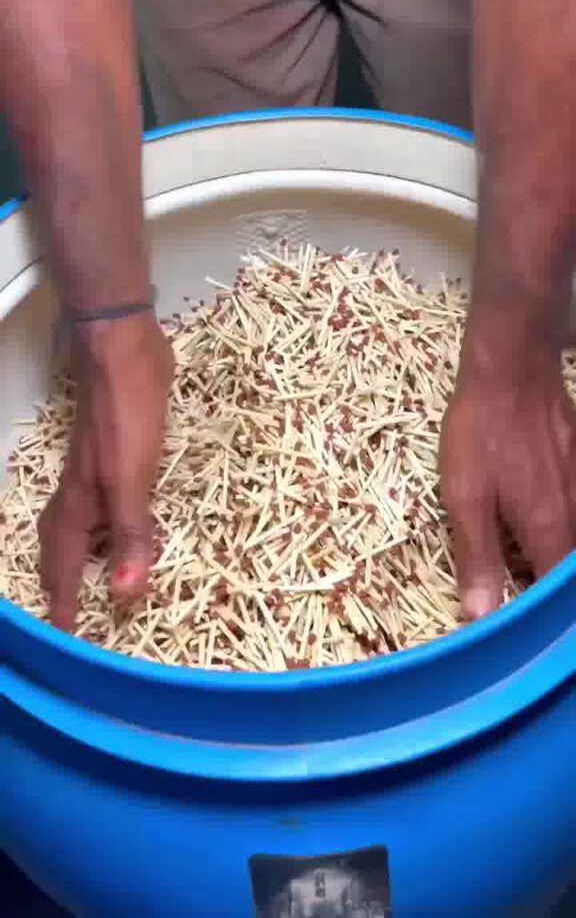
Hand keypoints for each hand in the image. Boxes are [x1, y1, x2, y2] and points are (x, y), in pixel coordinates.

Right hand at [38, 313, 173, 629]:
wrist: (121, 350)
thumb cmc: (125, 414)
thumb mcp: (132, 479)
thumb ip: (131, 534)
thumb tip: (125, 596)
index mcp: (80, 506)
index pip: (66, 569)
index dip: (67, 604)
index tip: (67, 640)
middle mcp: (81, 494)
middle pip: (62, 550)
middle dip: (64, 584)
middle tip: (73, 615)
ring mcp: (94, 471)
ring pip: (81, 525)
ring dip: (84, 555)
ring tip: (96, 577)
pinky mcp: (114, 452)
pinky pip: (103, 502)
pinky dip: (107, 524)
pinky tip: (124, 519)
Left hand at [440, 350, 575, 619]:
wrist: (513, 368)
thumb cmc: (483, 432)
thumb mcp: (466, 495)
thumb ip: (478, 556)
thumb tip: (481, 615)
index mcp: (549, 530)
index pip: (554, 592)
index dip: (543, 620)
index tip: (527, 634)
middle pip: (572, 569)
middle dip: (556, 592)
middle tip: (532, 604)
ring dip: (560, 556)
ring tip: (536, 566)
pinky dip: (567, 524)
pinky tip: (548, 519)